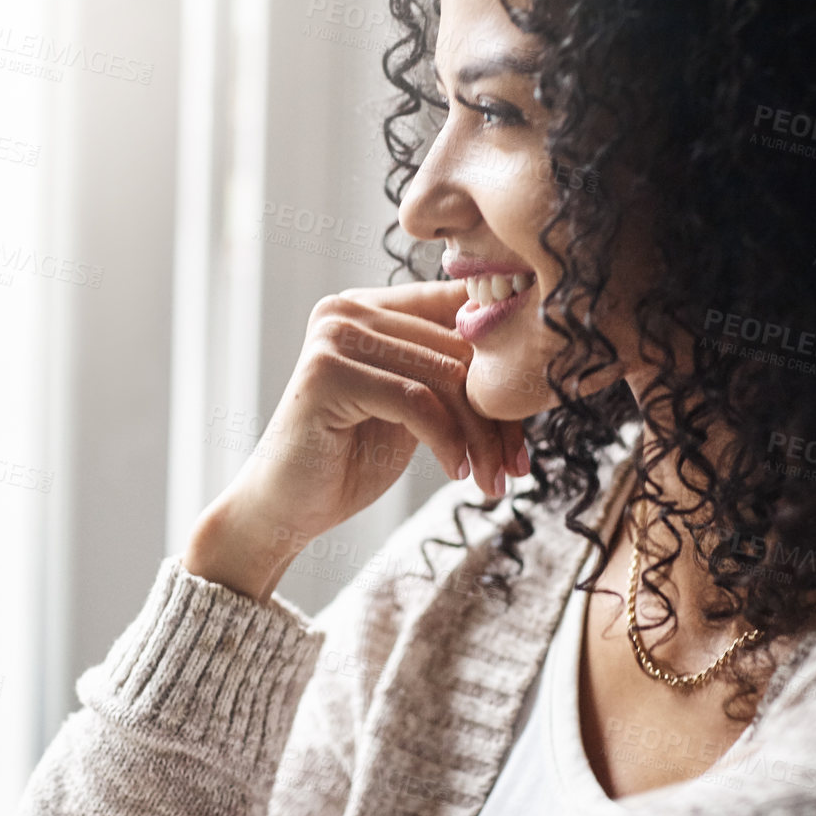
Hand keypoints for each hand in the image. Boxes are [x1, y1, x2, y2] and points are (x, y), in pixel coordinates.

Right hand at [185, 280, 526, 598]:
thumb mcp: (415, 408)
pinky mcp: (326, 372)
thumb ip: (452, 373)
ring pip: (444, 376)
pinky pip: (416, 399)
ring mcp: (333, 334)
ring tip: (491, 480)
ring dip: (479, 436)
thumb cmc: (351, 461)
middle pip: (459, 348)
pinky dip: (446, 442)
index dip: (505, 371)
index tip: (526, 432)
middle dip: (498, 415)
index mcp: (373, 306)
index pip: (463, 315)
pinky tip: (455, 474)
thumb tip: (529, 361)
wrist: (285, 509)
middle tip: (515, 468)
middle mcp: (349, 308)